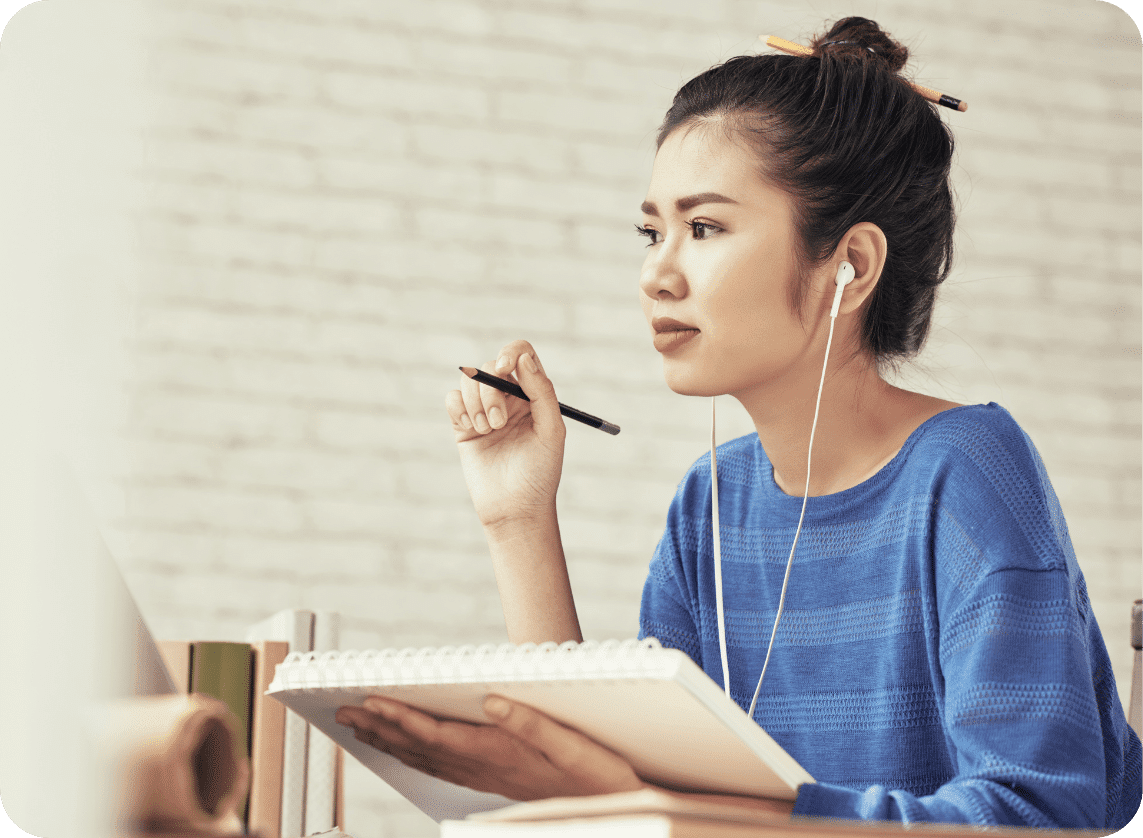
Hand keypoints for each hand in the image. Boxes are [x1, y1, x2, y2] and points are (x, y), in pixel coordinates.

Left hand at [334, 695, 646, 800]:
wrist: (613, 806)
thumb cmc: (598, 774)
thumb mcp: (574, 747)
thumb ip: (532, 723)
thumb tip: (492, 701)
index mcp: (500, 754)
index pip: (438, 735)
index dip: (402, 718)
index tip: (372, 701)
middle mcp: (486, 767)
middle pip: (421, 748)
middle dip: (380, 728)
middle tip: (344, 711)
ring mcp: (486, 775)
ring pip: (426, 758)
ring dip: (391, 740)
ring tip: (360, 726)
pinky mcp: (492, 776)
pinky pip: (441, 766)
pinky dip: (415, 753)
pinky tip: (403, 747)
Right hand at [445, 341, 565, 528]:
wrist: (515, 508)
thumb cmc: (540, 472)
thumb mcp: (552, 431)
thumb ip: (542, 392)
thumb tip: (524, 359)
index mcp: (533, 395)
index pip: (521, 355)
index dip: (510, 354)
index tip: (505, 370)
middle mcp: (509, 398)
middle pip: (490, 367)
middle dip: (491, 391)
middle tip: (498, 422)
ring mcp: (484, 410)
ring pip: (468, 381)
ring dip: (475, 404)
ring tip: (488, 431)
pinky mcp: (462, 426)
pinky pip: (451, 399)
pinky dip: (458, 410)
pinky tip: (472, 431)